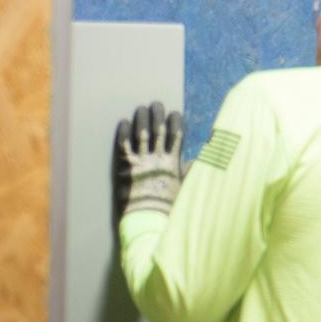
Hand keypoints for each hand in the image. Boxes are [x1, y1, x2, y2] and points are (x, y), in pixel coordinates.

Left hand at [114, 101, 183, 221]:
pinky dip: (123, 133)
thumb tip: (197, 161)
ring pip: (141, 134)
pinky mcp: (124, 168)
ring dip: (141, 119)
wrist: (147, 218)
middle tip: (156, 103)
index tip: (175, 113)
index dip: (175, 123)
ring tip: (140, 108)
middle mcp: (156, 159)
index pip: (175, 136)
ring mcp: (140, 162)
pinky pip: (123, 146)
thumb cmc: (166, 206)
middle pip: (158, 131)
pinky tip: (123, 122)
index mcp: (172, 163)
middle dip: (158, 115)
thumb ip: (189, 172)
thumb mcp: (183, 188)